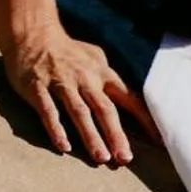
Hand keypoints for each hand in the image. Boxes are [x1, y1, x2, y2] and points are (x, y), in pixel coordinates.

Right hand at [4, 25, 155, 167]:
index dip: (144, 120)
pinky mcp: (37, 86)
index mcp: (101, 72)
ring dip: (90, 135)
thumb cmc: (67, 51)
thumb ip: (109, 80)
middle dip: (115, 134)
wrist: (31, 33)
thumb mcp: (94, 58)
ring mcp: (60, 82)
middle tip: (125, 158)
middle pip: (104, 108)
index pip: (128, 98)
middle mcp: (84, 78)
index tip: (158, 142)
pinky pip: (48, 110)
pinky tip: (63, 146)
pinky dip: (56, 128)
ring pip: (79, 111)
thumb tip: (132, 102)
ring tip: (101, 157)